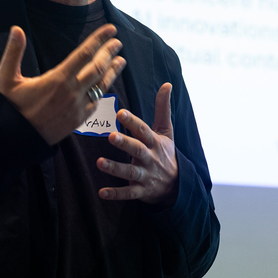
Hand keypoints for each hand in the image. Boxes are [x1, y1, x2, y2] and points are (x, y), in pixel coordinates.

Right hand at [0, 24, 125, 144]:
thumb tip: (16, 29)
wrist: (14, 139)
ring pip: (101, 86)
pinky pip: (96, 102)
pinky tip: (106, 84)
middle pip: (98, 68)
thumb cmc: (9, 107)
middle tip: (118, 42)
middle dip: (109, 53)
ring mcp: (77, 107)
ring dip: (113, 71)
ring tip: (121, 60)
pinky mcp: (78, 120)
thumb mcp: (6, 78)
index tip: (110, 30)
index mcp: (57, 79)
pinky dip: (103, 90)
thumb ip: (13, 52)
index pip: (84, 54)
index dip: (99, 40)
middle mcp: (72, 92)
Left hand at [97, 83, 178, 205]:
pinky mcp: (141, 191)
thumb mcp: (167, 131)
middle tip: (111, 136)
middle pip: (137, 150)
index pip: (143, 130)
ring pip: (130, 172)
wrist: (177, 185)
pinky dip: (115, 194)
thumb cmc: (166, 153)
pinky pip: (128, 193)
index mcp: (154, 142)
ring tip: (99, 162)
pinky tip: (101, 192)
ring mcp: (145, 176)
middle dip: (125, 143)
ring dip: (115, 168)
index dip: (133, 122)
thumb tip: (166, 84)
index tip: (121, 112)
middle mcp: (150, 158)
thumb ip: (163, 108)